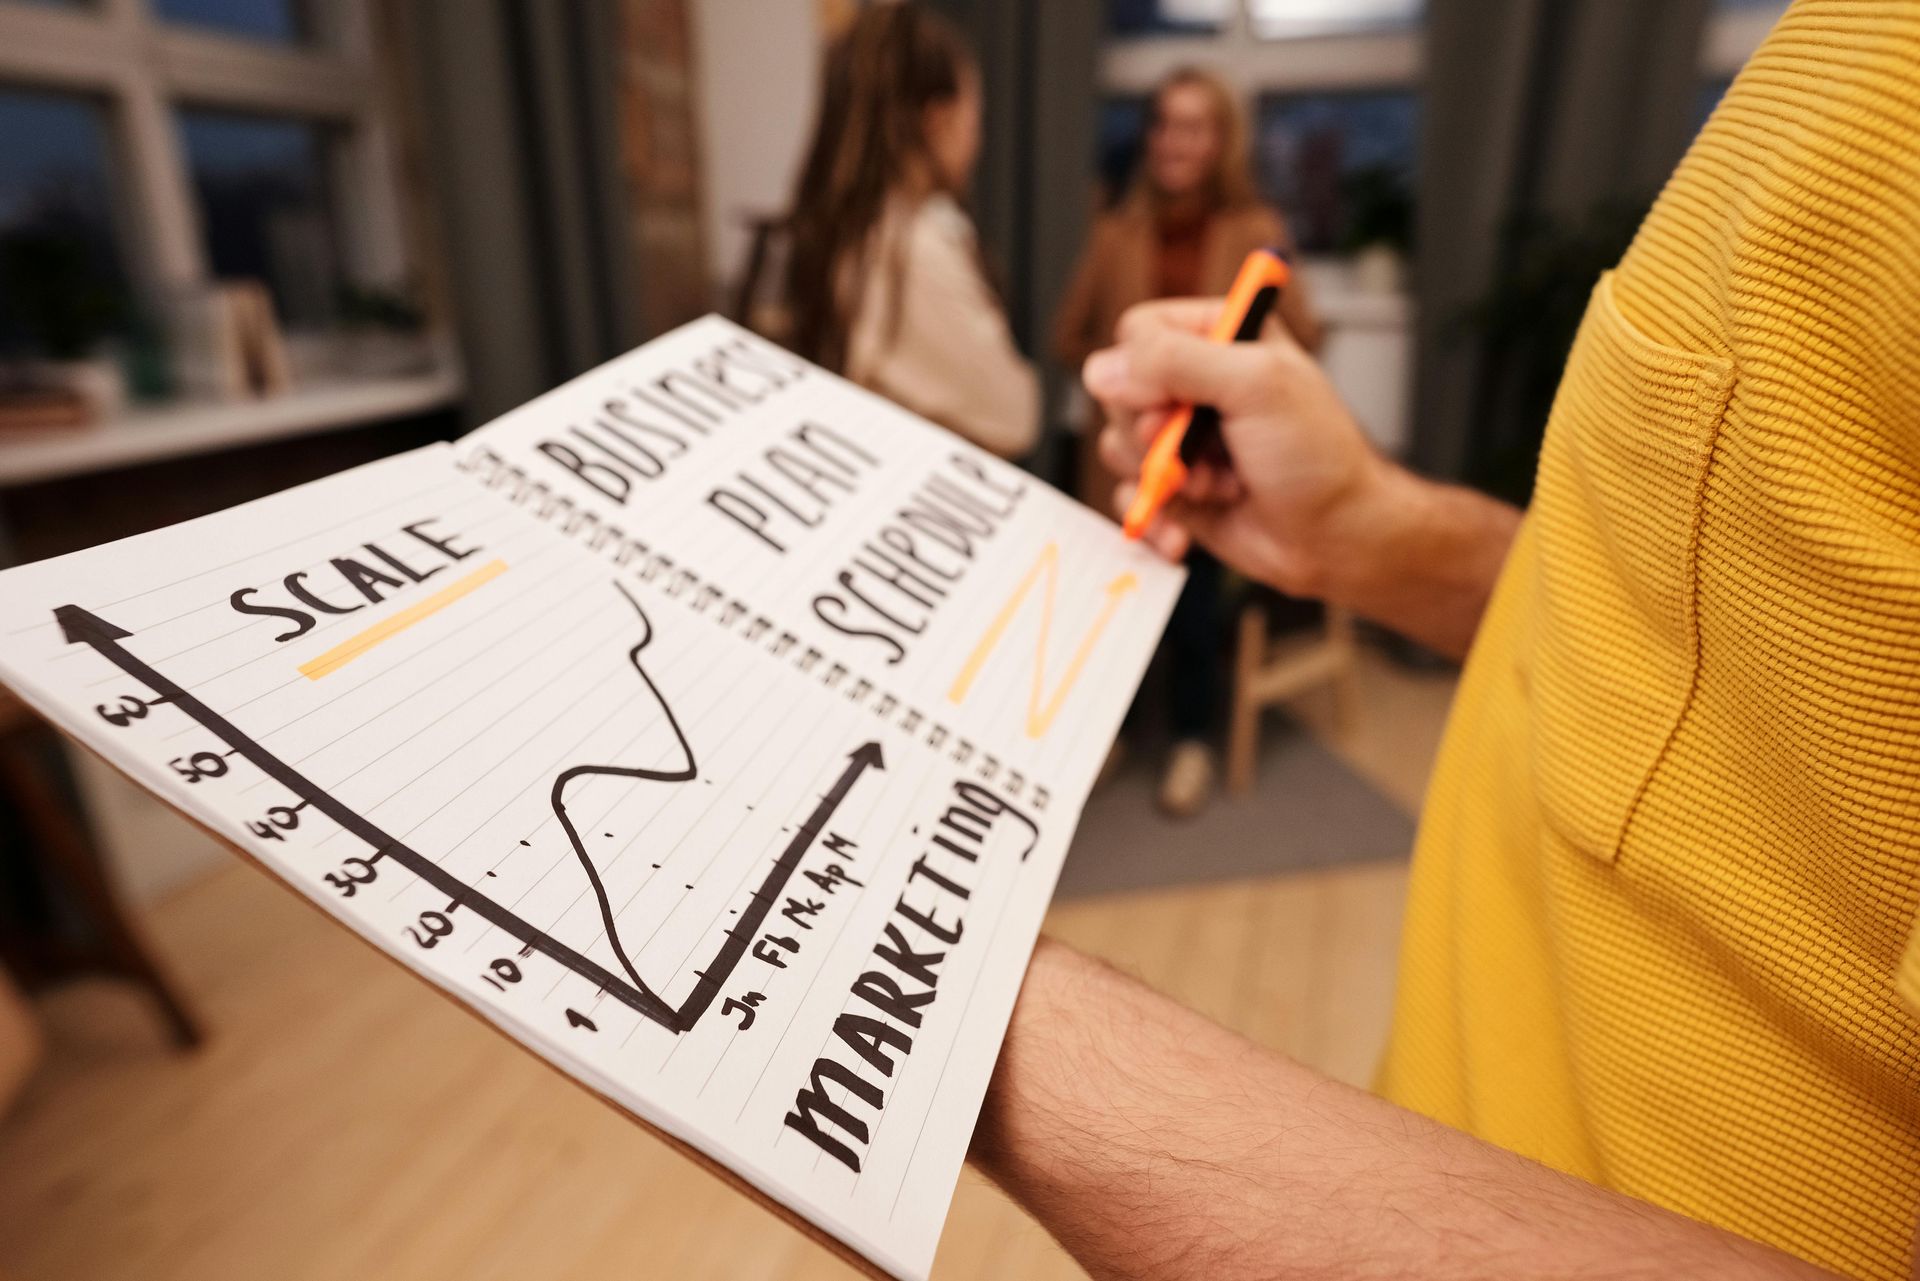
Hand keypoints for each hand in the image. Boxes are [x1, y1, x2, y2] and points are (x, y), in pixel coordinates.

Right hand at [1087, 298, 1387, 600]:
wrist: (1336, 538)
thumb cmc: (1317, 458)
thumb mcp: (1255, 386)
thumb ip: (1176, 363)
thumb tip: (1102, 370)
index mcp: (1221, 338)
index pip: (1140, 331)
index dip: (1143, 369)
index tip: (1174, 402)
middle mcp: (1198, 384)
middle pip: (1119, 391)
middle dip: (1153, 432)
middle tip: (1193, 447)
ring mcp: (1182, 437)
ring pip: (1118, 443)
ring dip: (1160, 474)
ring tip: (1214, 484)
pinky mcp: (1175, 486)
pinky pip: (1128, 493)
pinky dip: (1151, 514)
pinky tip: (1184, 526)